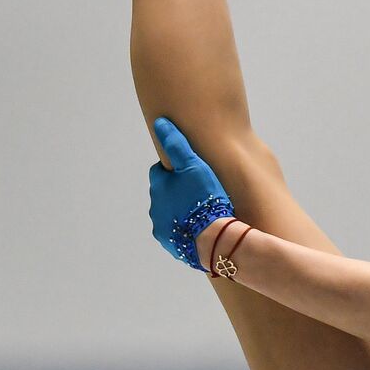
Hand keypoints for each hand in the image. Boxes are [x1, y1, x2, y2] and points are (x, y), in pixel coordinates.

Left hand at [148, 117, 233, 270]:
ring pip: (170, 214)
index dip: (176, 170)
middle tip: (200, 192)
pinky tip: (202, 227)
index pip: (160, 171)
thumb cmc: (205, 198)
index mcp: (158, 186)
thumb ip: (176, 144)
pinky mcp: (172, 245)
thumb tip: (160, 123)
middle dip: (177, 191)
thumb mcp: (194, 165)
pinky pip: (177, 233)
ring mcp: (162, 228)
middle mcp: (155, 207)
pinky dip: (187, 229)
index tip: (191, 173)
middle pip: (165, 193)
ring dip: (182, 211)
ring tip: (203, 211)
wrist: (214, 238)